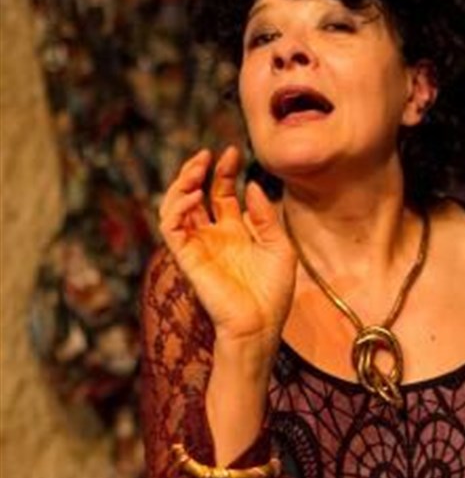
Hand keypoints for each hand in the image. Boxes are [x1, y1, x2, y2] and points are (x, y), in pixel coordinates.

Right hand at [159, 146, 295, 346]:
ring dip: (181, 184)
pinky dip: (177, 208)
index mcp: (234, 232)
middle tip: (208, 154)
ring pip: (175, 207)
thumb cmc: (273, 293)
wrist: (261, 325)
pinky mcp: (187, 258)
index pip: (221, 193)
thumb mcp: (279, 246)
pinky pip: (171, 228)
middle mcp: (213, 236)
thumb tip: (250, 185)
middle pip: (194, 194)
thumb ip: (265, 216)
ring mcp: (198, 246)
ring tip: (196, 168)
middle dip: (197, 171)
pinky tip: (194, 196)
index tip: (232, 151)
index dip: (224, 171)